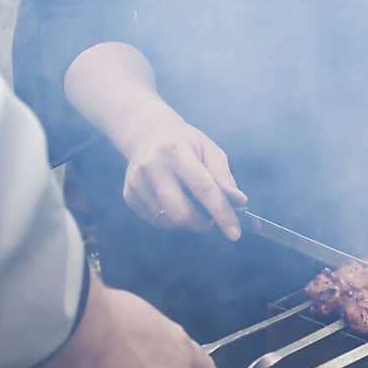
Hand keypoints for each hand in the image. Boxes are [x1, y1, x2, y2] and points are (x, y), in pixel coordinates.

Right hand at [122, 105, 246, 240]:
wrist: (146, 134)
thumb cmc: (185, 143)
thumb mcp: (209, 150)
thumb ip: (223, 176)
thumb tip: (239, 201)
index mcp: (175, 150)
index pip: (203, 188)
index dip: (221, 213)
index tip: (234, 233)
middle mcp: (152, 166)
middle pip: (180, 213)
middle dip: (201, 224)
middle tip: (211, 220)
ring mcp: (136, 182)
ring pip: (168, 221)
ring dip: (187, 222)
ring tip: (192, 207)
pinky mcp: (129, 195)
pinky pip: (155, 221)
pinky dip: (170, 220)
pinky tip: (174, 204)